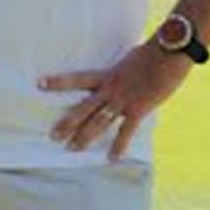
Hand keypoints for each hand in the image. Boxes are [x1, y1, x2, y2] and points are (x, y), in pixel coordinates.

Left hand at [42, 40, 195, 161]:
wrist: (169, 51)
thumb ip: (125, 69)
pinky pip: (125, 131)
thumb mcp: (132, 58)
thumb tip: (126, 70)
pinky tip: (112, 159)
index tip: (40, 84)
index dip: (58, 81)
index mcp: (108, 74)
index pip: (78, 78)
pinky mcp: (138, 109)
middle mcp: (110, 89)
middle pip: (83, 108)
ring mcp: (123, 100)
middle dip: (67, 123)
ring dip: (85, 137)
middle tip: (53, 136)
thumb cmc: (154, 51)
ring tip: (72, 149)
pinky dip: (119, 146)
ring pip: (98, 122)